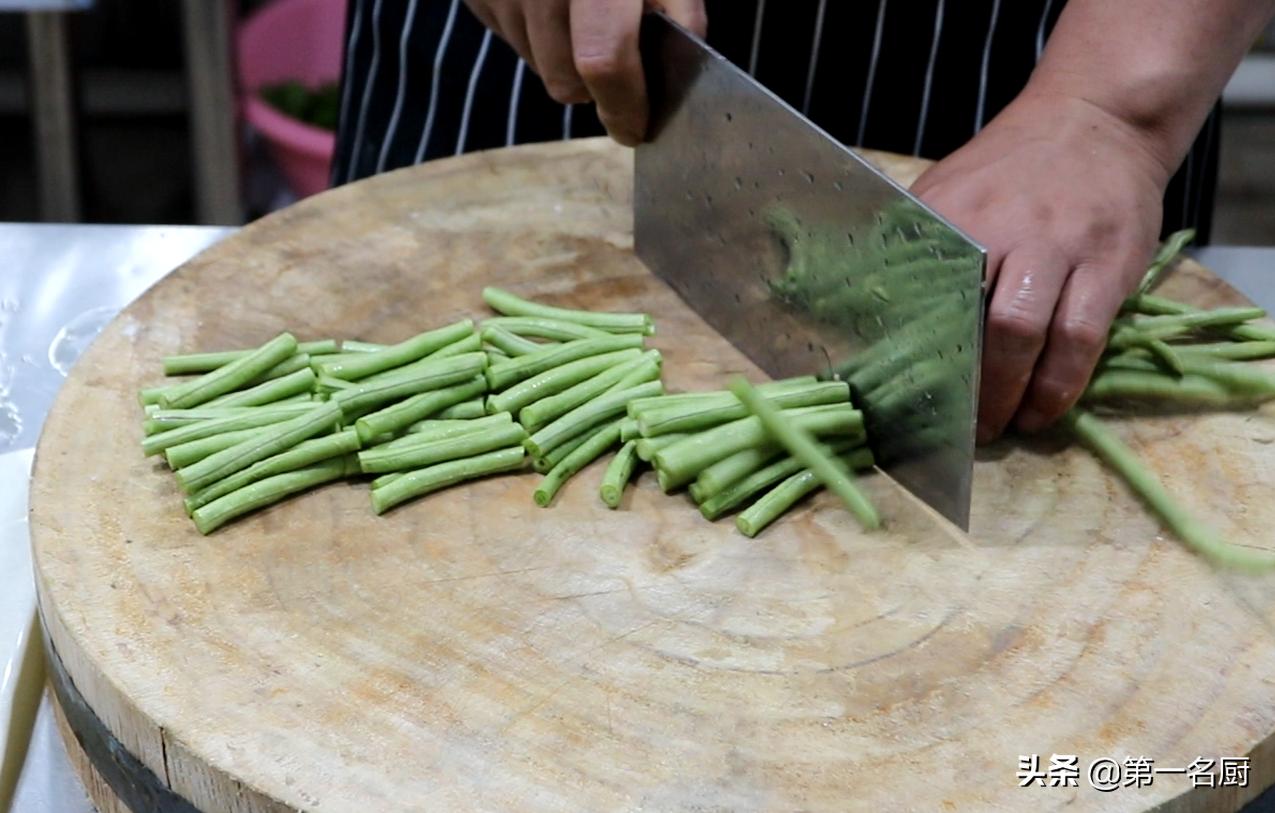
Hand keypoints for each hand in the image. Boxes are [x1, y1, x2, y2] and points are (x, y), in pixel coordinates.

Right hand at [462, 0, 706, 145]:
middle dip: (592, 85)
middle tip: (615, 61)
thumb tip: (674, 76)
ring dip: (563, 57)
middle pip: (561, 77)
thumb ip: (679, 10)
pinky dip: (533, 32)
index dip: (623, 104)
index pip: (602, 56)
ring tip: (582, 14)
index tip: (635, 127)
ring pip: (534, 64)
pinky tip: (550, 0)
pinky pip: (506, 36)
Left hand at [911, 89, 1171, 442]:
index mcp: (949, 214)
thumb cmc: (1010, 169)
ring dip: (1007, 395)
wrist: (1097, 120)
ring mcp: (1058, 246)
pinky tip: (1042, 410)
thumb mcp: (949, 188)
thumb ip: (914, 241)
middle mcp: (1000, 228)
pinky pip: (1081, 337)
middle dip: (957, 387)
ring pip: (1023, 333)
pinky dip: (1059, 385)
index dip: (904, 349)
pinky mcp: (1108, 264)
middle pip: (968, 320)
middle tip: (950, 429)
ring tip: (997, 430)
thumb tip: (857, 302)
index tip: (893, 394)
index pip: (915, 291)